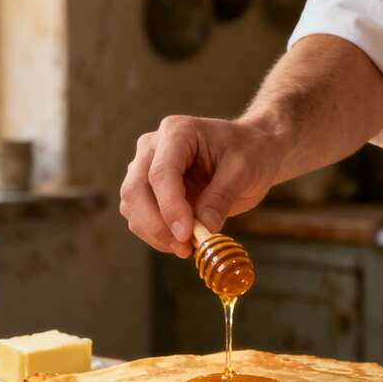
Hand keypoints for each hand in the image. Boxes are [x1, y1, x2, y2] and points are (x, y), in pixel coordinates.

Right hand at [119, 114, 283, 257]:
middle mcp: (153, 147)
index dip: (170, 206)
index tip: (186, 234)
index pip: (161, 172)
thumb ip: (222, 196)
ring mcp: (145, 168)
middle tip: (185, 249)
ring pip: (132, 206)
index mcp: (177, 132)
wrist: (250, 153)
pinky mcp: (147, 190)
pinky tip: (182, 243)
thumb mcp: (244, 170)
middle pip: (135, 190)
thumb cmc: (249, 153)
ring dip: (154, 233)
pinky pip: (139, 217)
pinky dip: (156, 235)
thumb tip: (205, 228)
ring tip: (188, 248)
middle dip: (156, 225)